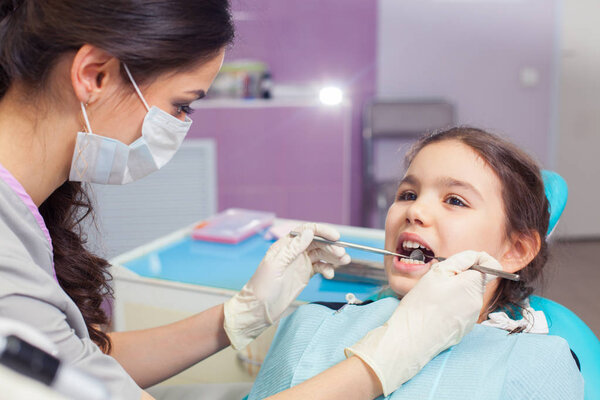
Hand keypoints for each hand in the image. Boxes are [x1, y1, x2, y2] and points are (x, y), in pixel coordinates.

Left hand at [223, 223, 350, 348]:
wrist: (258, 309)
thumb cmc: (262, 287)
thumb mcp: (276, 266)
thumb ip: (293, 249)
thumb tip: (309, 232)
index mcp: (285, 245)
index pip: (306, 231)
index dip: (322, 231)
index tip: (336, 237)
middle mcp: (294, 252)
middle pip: (317, 243)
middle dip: (331, 247)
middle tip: (342, 255)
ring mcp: (300, 263)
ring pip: (321, 254)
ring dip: (333, 256)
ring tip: (344, 262)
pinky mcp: (304, 274)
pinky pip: (320, 267)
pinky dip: (328, 268)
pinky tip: (330, 275)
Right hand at [345, 251, 501, 395]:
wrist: (411, 339)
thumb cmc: (420, 305)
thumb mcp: (437, 272)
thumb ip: (462, 260)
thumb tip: (479, 257)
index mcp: (473, 286)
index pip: (491, 267)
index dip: (476, 262)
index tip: (460, 265)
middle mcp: (477, 303)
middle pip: (476, 281)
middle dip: (460, 278)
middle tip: (437, 283)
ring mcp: (472, 318)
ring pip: (467, 296)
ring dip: (455, 292)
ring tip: (434, 299)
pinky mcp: (464, 329)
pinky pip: (462, 310)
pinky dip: (451, 307)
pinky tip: (435, 311)